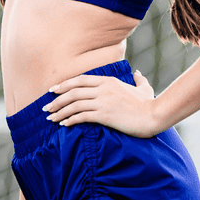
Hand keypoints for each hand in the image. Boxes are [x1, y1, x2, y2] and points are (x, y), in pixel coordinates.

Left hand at [43, 69, 158, 137]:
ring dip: (59, 111)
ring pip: (74, 104)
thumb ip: (139, 80)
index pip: (80, 80)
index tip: (53, 90)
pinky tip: (63, 125)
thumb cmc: (149, 104)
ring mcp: (103, 101)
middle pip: (73, 91)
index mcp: (109, 81)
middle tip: (45, 107)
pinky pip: (81, 116)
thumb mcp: (144, 88)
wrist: (154, 115)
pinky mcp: (104, 115)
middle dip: (56, 99)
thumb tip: (138, 74)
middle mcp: (103, 89)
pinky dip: (70, 120)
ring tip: (50, 118)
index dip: (64, 84)